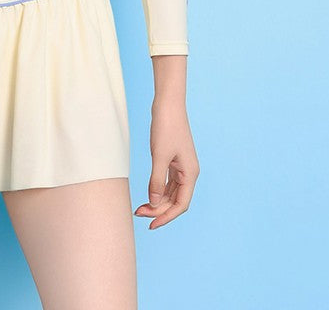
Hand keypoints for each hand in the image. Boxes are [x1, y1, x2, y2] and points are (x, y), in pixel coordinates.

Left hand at [134, 97, 198, 228]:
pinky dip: (158, 190)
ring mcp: (181, 166)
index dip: (166, 217)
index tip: (151, 225)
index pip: (181, 205)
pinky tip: (148, 195)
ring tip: (140, 208)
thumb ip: (157, 181)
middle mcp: (188, 172)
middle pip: (175, 201)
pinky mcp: (173, 160)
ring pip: (171, 193)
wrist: (168, 104)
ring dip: (157, 202)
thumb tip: (155, 203)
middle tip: (138, 213)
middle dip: (159, 210)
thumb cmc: (166, 127)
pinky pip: (167, 182)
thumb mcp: (159, 156)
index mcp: (190, 174)